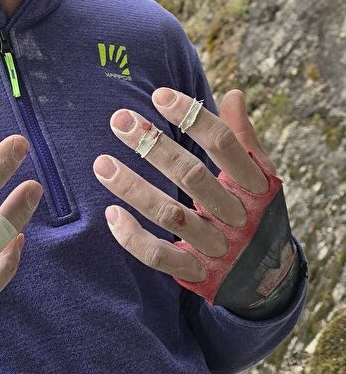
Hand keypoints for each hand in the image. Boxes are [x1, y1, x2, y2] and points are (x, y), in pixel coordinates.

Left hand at [93, 88, 298, 314]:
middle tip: (119, 120)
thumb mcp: (260, 177)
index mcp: (255, 185)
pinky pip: (161, 256)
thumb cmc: (257, 213)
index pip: (225, 145)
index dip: (193, 118)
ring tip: (101, 164)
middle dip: (154, 146)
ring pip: (170, 215)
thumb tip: (234, 94)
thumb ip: (243, 138)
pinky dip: (134, 238)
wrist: (271, 279)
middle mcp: (237, 215)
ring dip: (133, 188)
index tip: (159, 95)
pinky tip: (111, 213)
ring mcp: (217, 247)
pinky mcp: (197, 273)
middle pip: (193, 176)